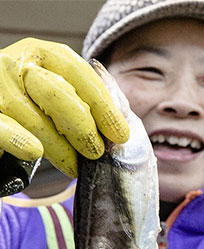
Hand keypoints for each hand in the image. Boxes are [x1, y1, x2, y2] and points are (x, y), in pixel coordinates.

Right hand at [0, 38, 129, 177]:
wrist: (0, 123)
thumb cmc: (33, 112)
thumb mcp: (61, 98)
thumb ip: (86, 105)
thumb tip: (120, 129)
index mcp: (42, 55)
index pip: (78, 73)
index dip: (103, 106)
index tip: (120, 134)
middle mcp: (16, 65)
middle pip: (56, 92)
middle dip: (83, 126)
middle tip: (96, 152)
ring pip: (32, 116)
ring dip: (59, 147)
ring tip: (75, 167)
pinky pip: (2, 127)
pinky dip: (19, 140)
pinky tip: (35, 152)